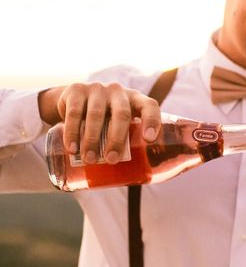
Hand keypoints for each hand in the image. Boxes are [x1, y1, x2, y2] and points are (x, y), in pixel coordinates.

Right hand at [38, 82, 160, 163]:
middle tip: (111, 160)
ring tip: (90, 160)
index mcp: (136, 100)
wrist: (74, 99)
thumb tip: (137, 177)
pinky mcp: (76, 91)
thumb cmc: (106, 118)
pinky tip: (72, 148)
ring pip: (96, 115)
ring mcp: (97, 89)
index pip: (150, 106)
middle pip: (122, 114)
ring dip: (92, 140)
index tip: (149, 140)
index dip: (152, 121)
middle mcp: (118, 92)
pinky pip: (74, 112)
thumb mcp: (120, 123)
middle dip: (117, 139)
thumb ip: (129, 141)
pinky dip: (72, 132)